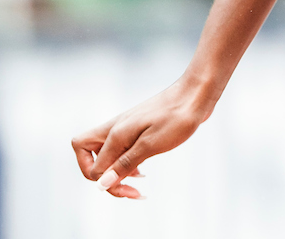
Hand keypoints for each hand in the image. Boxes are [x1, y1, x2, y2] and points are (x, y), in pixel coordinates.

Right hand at [72, 80, 207, 197]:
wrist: (196, 93)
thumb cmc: (177, 116)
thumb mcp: (152, 144)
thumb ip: (125, 163)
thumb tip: (101, 184)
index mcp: (115, 134)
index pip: (95, 170)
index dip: (108, 185)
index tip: (132, 190)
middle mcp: (115, 130)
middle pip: (88, 157)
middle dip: (104, 178)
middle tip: (129, 189)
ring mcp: (125, 128)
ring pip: (104, 154)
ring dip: (115, 172)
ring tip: (138, 182)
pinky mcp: (137, 128)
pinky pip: (120, 149)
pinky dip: (126, 162)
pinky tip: (141, 169)